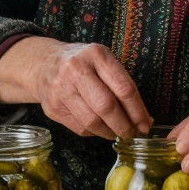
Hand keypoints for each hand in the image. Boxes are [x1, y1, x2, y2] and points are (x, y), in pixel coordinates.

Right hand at [0, 37, 151, 139]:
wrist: (43, 64)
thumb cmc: (82, 63)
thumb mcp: (102, 61)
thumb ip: (121, 84)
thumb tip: (143, 119)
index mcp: (96, 55)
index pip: (123, 87)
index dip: (137, 111)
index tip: (145, 124)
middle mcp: (76, 70)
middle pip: (106, 106)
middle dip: (124, 126)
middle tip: (133, 134)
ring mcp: (61, 89)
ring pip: (92, 121)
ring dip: (109, 133)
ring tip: (118, 133)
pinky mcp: (52, 107)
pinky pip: (79, 127)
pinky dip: (94, 132)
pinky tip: (100, 128)